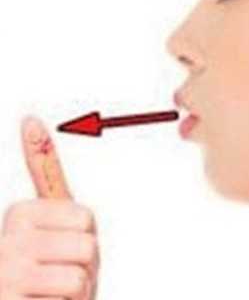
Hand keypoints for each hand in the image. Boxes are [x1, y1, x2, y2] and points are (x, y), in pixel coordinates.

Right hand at [0, 116, 99, 299]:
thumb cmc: (39, 270)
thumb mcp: (43, 221)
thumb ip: (44, 172)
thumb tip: (32, 120)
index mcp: (18, 215)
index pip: (87, 219)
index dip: (83, 240)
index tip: (58, 249)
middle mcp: (6, 242)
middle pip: (88, 247)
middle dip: (84, 269)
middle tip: (57, 278)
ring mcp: (6, 275)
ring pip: (80, 277)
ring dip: (75, 294)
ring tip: (51, 294)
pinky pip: (68, 299)